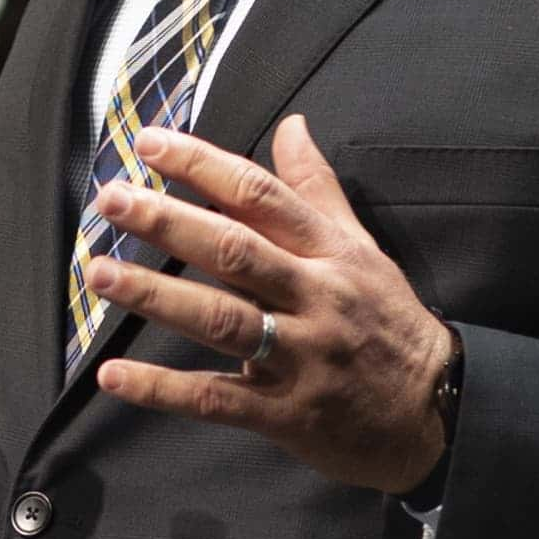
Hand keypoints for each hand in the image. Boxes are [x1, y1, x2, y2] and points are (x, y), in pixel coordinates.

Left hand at [83, 115, 453, 493]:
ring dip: (157, 295)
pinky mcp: (287, 413)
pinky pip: (216, 399)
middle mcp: (315, 297)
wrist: (439, 411)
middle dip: (169, 222)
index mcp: (330, 252)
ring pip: (222, 320)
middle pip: (235, 251)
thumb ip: (317, 189)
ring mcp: (301, 357)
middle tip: (112, 199)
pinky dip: (162, 390)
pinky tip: (113, 378)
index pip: (262, 196)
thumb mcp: (362, 248)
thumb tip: (292, 125)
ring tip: (100, 274)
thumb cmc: (389, 322)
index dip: (204, 165)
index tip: (150, 143)